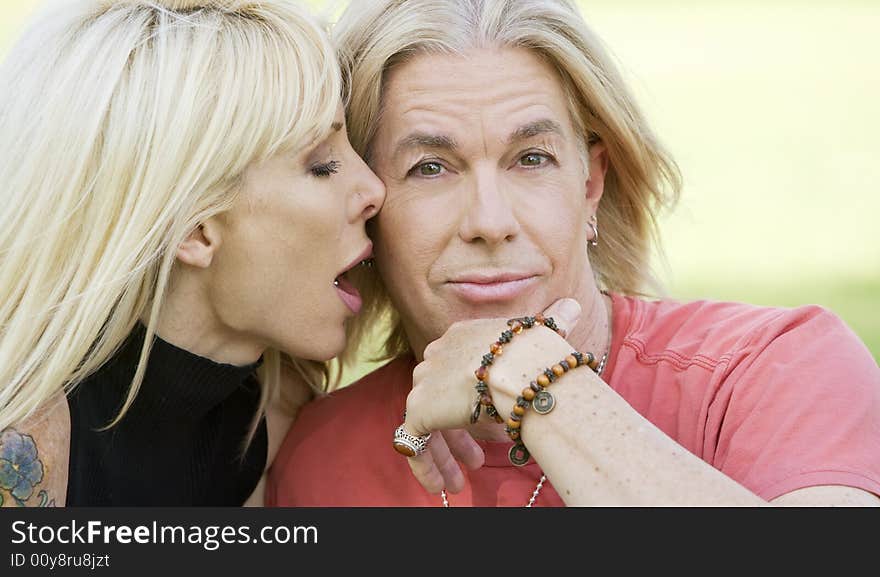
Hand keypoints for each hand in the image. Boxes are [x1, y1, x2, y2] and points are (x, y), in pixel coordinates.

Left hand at [400, 297, 581, 493]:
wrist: (523, 368)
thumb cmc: (540, 353)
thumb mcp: (546, 335)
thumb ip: (555, 322)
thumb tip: (573, 306)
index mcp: (464, 335)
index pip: (459, 368)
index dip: (471, 397)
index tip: (489, 420)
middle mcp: (438, 354)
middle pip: (440, 395)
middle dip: (457, 430)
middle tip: (475, 459)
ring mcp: (425, 381)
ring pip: (426, 422)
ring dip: (443, 454)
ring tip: (456, 483)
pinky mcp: (418, 408)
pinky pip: (412, 442)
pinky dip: (424, 466)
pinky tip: (439, 487)